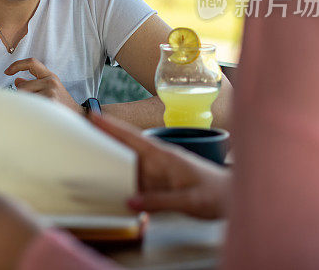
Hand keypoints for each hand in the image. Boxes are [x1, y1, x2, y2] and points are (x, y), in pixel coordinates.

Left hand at [4, 58, 80, 112]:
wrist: (77, 116)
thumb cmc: (61, 103)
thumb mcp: (49, 89)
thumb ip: (34, 83)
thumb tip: (17, 81)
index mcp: (50, 76)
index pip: (32, 63)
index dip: (17, 65)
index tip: (7, 71)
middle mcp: (50, 81)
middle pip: (23, 86)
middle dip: (22, 97)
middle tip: (30, 106)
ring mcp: (50, 92)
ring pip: (25, 97)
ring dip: (27, 105)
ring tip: (37, 111)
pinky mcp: (49, 102)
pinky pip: (30, 106)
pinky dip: (29, 111)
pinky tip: (38, 115)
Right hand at [91, 114, 229, 219]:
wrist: (236, 200)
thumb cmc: (218, 194)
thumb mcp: (189, 200)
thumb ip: (160, 201)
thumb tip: (130, 202)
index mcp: (164, 156)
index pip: (133, 137)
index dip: (112, 127)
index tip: (94, 116)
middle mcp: (159, 162)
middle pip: (126, 149)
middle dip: (105, 141)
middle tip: (81, 136)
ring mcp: (160, 174)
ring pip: (130, 167)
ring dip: (112, 165)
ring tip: (90, 164)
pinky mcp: (162, 187)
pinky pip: (137, 184)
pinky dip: (124, 185)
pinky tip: (113, 190)